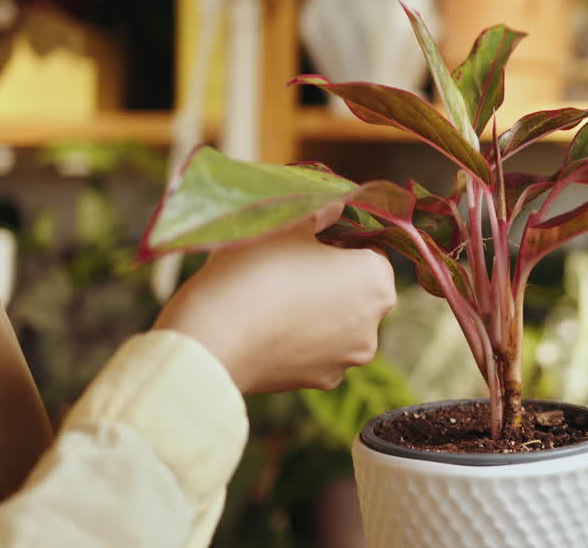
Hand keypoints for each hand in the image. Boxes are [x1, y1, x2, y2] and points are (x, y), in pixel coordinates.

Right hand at [153, 208, 395, 393]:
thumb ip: (321, 211)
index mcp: (376, 281)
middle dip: (330, 276)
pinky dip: (301, 338)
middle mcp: (374, 324)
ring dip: (317, 309)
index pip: (369, 250)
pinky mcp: (322, 381)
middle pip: (357, 289)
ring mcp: (349, 358)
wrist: (211, 341)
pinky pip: (317, 350)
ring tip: (275, 297)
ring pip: (338, 322)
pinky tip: (270, 327)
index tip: (307, 239)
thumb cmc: (253, 271)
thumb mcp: (288, 224)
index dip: (338, 240)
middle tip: (288, 266)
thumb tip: (336, 206)